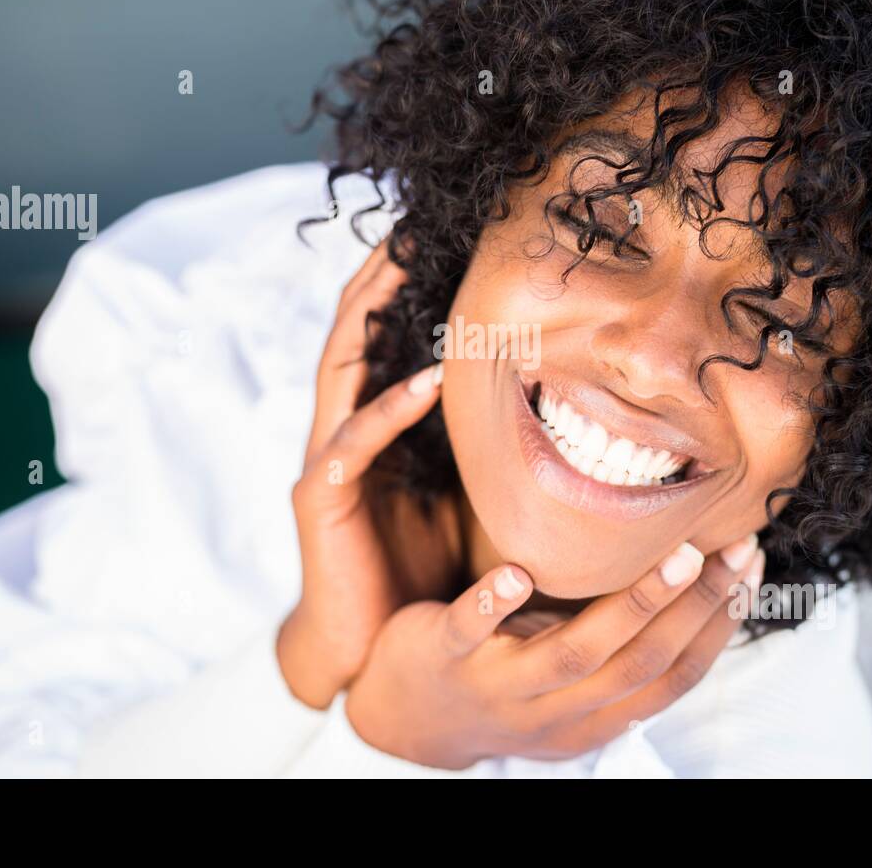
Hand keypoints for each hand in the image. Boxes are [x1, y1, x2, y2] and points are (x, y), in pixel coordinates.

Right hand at [278, 242, 449, 707]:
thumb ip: (479, 441)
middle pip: (350, 333)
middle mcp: (344, 430)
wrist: (366, 648)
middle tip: (407, 223)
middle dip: (375, 277)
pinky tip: (425, 382)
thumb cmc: (419, 566)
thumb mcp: (460, 490)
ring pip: (339, 371)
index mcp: (373, 424)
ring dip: (368, 318)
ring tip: (399, 267)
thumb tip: (550, 396)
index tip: (437, 233)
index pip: (379, 335)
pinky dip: (389, 411)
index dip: (397, 283)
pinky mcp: (320, 500)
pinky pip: (355, 445)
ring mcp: (327, 461)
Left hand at [344, 534, 765, 768]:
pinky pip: (470, 632)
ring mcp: (500, 685)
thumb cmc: (508, 673)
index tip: (750, 568)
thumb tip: (696, 579)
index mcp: (594, 714)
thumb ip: (622, 641)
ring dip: (631, 604)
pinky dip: (494, 604)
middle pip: (640, 663)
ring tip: (672, 554)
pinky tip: (518, 573)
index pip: (673, 677)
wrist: (407, 715)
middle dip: (695, 606)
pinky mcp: (445, 656)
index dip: (718, 626)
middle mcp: (555, 709)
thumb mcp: (573, 670)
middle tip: (732, 549)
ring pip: (574, 652)